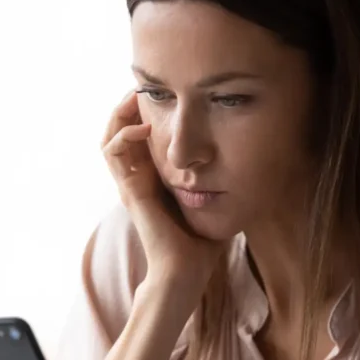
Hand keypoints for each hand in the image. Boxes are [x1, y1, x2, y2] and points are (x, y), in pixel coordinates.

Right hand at [102, 92, 225, 289]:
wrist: (186, 272)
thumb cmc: (201, 244)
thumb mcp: (214, 200)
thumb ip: (221, 181)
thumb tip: (250, 164)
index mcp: (153, 179)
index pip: (140, 136)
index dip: (145, 112)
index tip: (163, 93)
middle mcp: (137, 179)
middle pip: (119, 131)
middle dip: (129, 106)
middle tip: (144, 86)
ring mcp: (130, 184)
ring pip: (109, 137)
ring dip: (120, 114)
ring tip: (136, 97)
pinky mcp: (130, 191)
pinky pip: (114, 154)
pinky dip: (124, 135)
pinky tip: (145, 127)